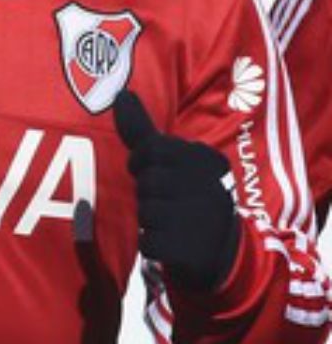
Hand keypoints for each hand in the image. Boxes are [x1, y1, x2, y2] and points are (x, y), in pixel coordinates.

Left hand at [113, 89, 239, 290]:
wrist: (223, 251)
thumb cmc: (186, 195)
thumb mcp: (173, 160)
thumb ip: (143, 130)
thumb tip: (120, 92)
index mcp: (207, 159)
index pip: (151, 148)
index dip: (143, 162)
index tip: (159, 172)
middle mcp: (211, 185)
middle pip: (146, 182)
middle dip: (148, 194)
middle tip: (170, 202)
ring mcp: (204, 218)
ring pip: (145, 212)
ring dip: (150, 221)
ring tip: (173, 222)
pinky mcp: (193, 250)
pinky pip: (148, 243)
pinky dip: (153, 245)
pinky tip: (173, 243)